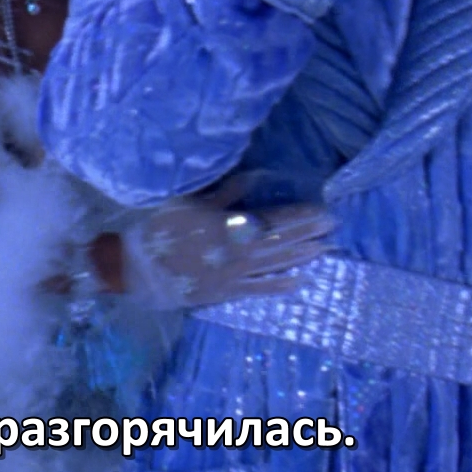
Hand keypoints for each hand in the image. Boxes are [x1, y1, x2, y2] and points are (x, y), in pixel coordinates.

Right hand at [120, 178, 336, 309]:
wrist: (138, 269)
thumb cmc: (160, 228)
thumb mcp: (188, 201)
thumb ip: (224, 193)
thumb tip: (254, 178)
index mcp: (228, 227)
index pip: (273, 220)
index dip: (299, 216)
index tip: (323, 210)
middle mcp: (237, 253)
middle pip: (281, 242)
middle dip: (308, 233)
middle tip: (333, 227)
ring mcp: (234, 276)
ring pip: (275, 265)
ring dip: (301, 256)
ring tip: (325, 248)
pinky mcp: (226, 292)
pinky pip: (259, 290)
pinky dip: (280, 285)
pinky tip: (300, 281)